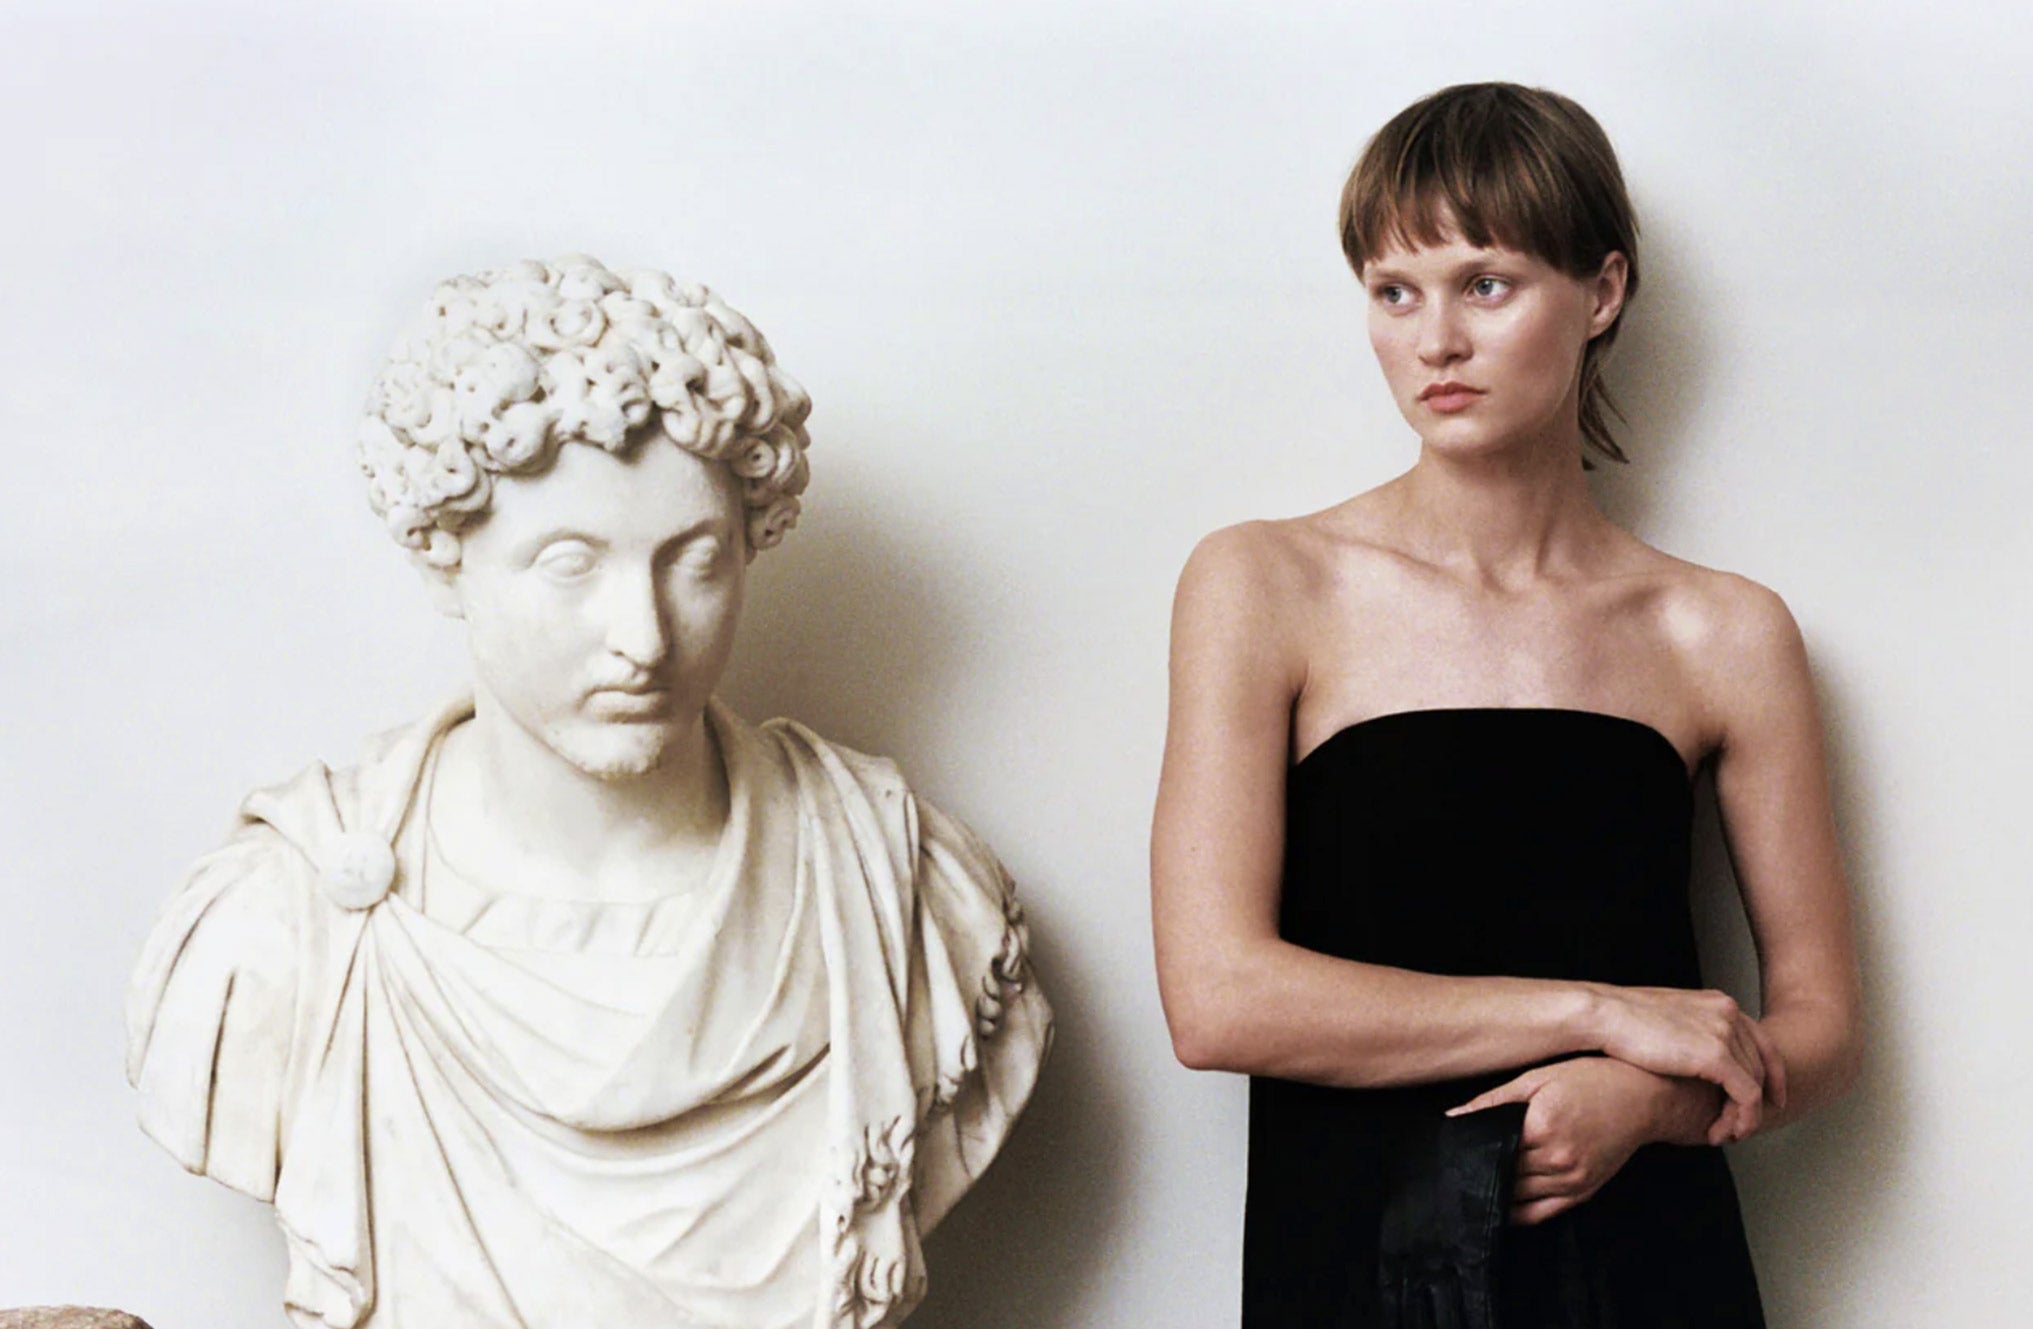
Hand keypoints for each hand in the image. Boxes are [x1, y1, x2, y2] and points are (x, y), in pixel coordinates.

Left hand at [1449, 1057, 1664, 1224]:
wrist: (1643, 1098)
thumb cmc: (1589, 1080)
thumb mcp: (1538, 1078)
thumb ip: (1494, 1100)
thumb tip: (1454, 1118)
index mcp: (1542, 1127)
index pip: (1491, 1149)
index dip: (1469, 1151)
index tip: (1450, 1150)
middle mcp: (1558, 1159)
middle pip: (1503, 1174)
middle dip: (1479, 1171)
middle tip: (1454, 1168)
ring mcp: (1573, 1180)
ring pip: (1519, 1197)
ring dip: (1496, 1192)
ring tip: (1472, 1185)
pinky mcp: (1584, 1192)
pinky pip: (1542, 1213)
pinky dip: (1519, 1213)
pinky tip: (1501, 1206)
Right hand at [1587, 984, 1786, 1143]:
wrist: (1603, 1016)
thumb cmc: (1622, 1020)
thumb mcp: (1668, 1017)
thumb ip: (1691, 1029)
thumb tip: (1693, 1051)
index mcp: (1718, 1002)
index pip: (1761, 1040)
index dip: (1772, 1072)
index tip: (1772, 1097)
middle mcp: (1728, 1013)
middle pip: (1761, 1064)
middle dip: (1758, 1100)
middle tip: (1743, 1125)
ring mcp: (1725, 1033)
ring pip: (1755, 1084)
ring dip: (1744, 1115)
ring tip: (1726, 1133)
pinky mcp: (1717, 1057)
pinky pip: (1747, 1096)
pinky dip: (1742, 1118)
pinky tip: (1723, 1131)